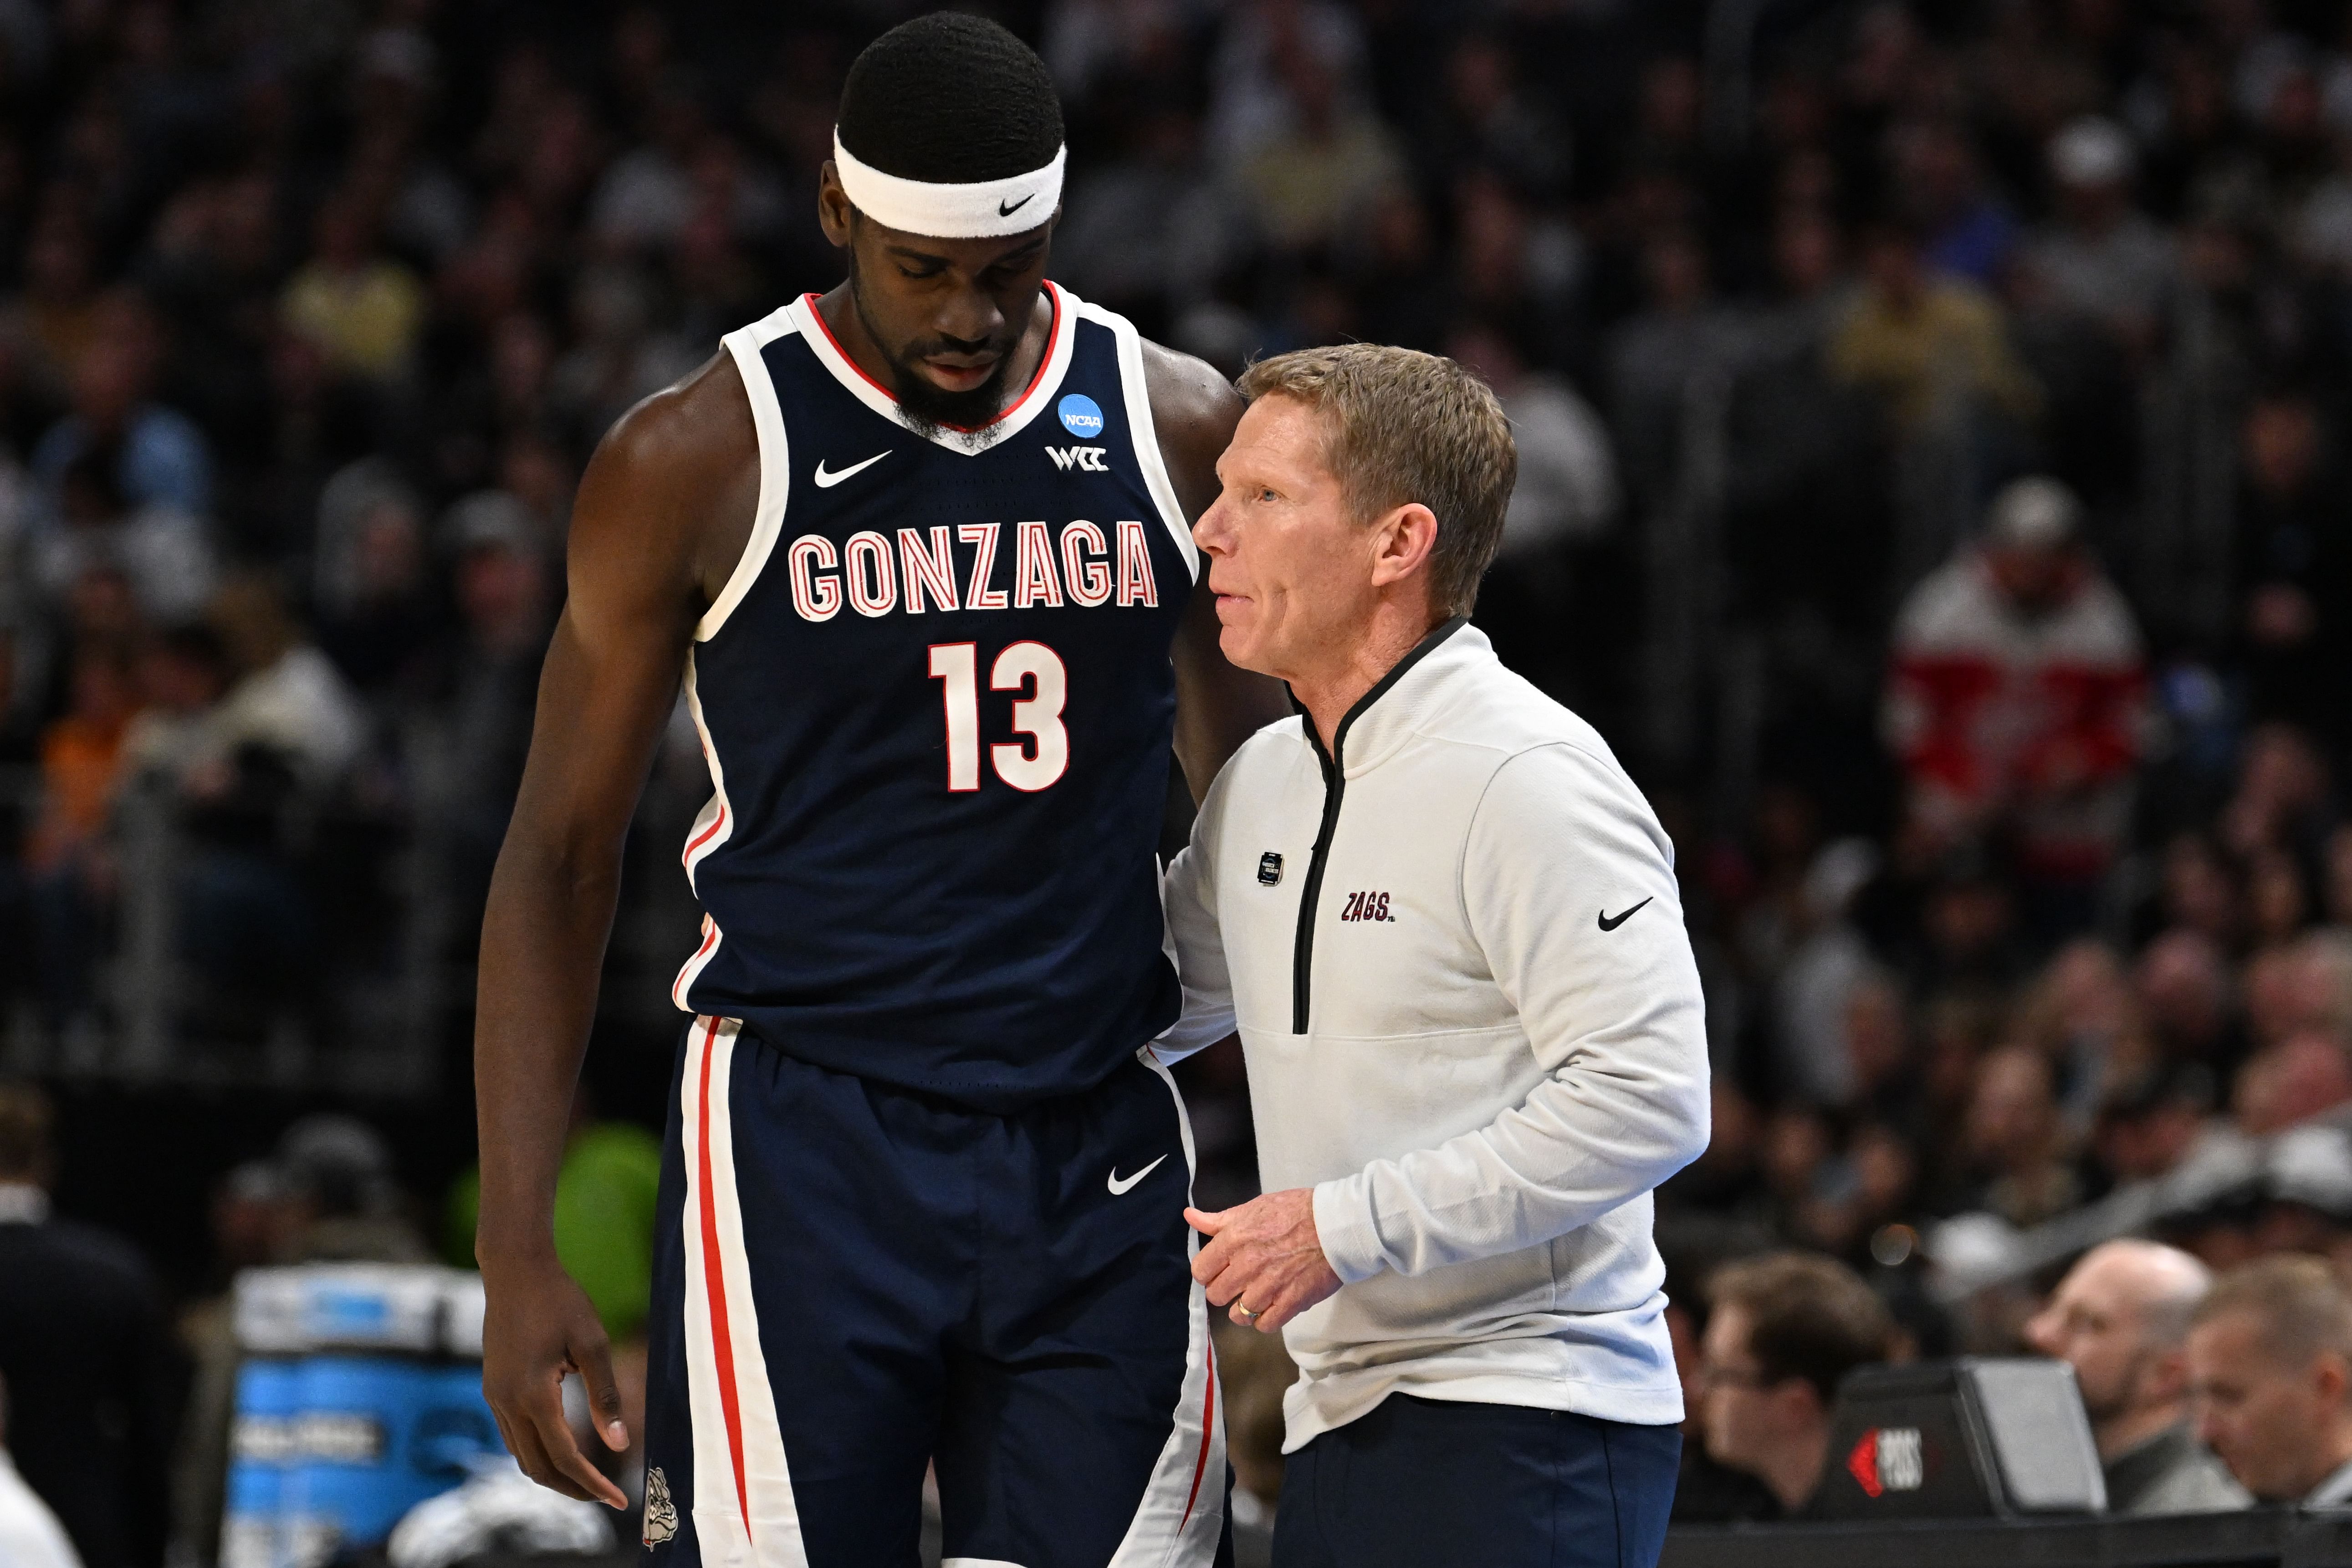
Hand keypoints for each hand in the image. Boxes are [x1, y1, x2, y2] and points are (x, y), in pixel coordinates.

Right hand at [479, 1255, 630, 1506]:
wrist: (515, 1271)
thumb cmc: (561, 1300)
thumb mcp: (593, 1342)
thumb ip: (605, 1394)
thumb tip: (620, 1444)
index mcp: (533, 1394)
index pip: (565, 1457)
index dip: (593, 1482)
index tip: (620, 1498)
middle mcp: (507, 1403)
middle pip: (538, 1468)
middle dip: (573, 1488)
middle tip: (607, 1495)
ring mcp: (494, 1398)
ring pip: (521, 1457)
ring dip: (553, 1474)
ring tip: (588, 1479)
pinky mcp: (492, 1390)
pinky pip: (513, 1437)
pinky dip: (537, 1453)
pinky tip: (562, 1449)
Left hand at [1185, 1188, 1341, 1332]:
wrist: (1336, 1225)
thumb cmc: (1296, 1211)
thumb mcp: (1253, 1207)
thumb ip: (1218, 1219)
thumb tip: (1189, 1216)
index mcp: (1233, 1240)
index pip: (1200, 1271)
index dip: (1209, 1272)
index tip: (1221, 1269)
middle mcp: (1246, 1266)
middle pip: (1216, 1295)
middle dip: (1226, 1290)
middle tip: (1241, 1282)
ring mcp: (1268, 1287)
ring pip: (1238, 1315)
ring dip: (1246, 1308)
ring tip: (1259, 1295)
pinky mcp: (1289, 1303)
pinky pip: (1264, 1325)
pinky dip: (1266, 1320)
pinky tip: (1273, 1306)